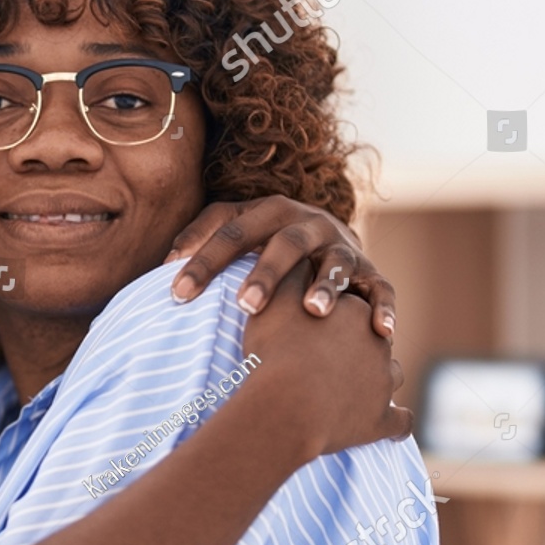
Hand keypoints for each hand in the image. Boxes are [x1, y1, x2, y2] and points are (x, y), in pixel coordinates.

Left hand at [166, 196, 395, 337]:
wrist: (328, 238)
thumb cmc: (265, 242)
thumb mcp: (235, 230)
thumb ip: (200, 238)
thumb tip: (161, 267)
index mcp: (270, 212)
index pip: (231, 232)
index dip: (203, 262)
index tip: (176, 295)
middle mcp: (310, 224)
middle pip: (287, 243)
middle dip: (266, 273)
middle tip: (245, 305)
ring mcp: (342, 248)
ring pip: (336, 264)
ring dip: (326, 286)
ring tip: (314, 311)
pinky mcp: (371, 273)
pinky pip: (381, 290)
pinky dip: (383, 309)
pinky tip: (381, 332)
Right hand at [241, 262, 410, 459]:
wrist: (286, 404)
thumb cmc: (276, 350)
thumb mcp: (274, 301)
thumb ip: (290, 274)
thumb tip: (300, 256)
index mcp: (355, 311)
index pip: (351, 307)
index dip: (333, 316)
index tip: (316, 323)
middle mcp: (378, 343)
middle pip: (373, 339)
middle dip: (357, 346)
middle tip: (329, 357)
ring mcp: (384, 383)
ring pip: (391, 376)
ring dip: (378, 380)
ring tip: (354, 389)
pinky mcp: (382, 420)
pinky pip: (400, 422)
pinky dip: (396, 423)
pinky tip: (393, 427)